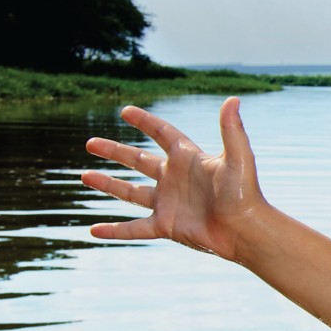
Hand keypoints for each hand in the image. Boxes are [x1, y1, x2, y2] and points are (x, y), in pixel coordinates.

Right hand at [82, 98, 266, 260]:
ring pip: (131, 192)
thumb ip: (231, 130)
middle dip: (115, 152)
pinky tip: (93, 231)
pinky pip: (134, 228)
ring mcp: (169, 203)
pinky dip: (115, 231)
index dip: (146, 122)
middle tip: (90, 143)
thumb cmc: (244, 194)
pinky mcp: (167, 226)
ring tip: (84, 176)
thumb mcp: (237, 159)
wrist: (246, 231)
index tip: (126, 111)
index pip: (163, 134)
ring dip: (108, 184)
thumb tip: (233, 100)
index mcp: (188, 159)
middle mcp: (175, 179)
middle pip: (139, 161)